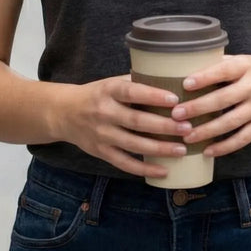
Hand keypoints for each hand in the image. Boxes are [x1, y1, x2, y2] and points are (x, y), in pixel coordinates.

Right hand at [58, 75, 190, 177]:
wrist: (64, 113)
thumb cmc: (97, 95)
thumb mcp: (111, 82)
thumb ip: (136, 83)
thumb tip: (171, 80)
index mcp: (109, 90)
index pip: (132, 92)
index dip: (153, 95)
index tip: (175, 99)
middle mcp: (104, 112)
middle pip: (137, 120)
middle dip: (164, 125)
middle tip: (187, 128)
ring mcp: (102, 134)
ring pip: (133, 144)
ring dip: (159, 148)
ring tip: (182, 149)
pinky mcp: (101, 152)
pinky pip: (125, 163)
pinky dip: (144, 168)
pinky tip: (164, 170)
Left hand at [168, 55, 250, 158]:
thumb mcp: (248, 60)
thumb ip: (224, 64)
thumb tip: (190, 68)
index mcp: (248, 66)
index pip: (224, 70)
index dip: (205, 77)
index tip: (185, 84)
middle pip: (224, 99)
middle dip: (198, 107)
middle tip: (176, 114)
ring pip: (231, 122)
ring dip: (207, 131)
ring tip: (187, 136)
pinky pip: (243, 138)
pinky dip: (225, 147)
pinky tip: (208, 151)